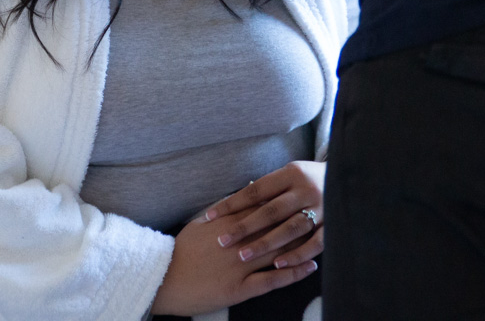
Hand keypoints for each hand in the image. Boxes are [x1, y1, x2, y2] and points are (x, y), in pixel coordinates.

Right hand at [150, 208, 318, 316]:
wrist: (163, 277)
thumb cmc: (180, 250)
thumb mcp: (200, 223)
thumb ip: (223, 210)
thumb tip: (242, 196)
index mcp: (227, 224)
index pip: (262, 209)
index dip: (283, 202)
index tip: (300, 195)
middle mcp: (238, 242)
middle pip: (274, 227)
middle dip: (297, 219)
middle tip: (319, 211)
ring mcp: (240, 266)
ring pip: (278, 251)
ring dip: (301, 244)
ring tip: (321, 237)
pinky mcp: (240, 288)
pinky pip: (272, 280)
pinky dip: (293, 273)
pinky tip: (309, 267)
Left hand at [201, 160, 325, 270]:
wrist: (351, 177)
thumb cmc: (309, 179)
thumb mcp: (289, 175)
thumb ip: (268, 188)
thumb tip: (234, 198)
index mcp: (291, 173)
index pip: (255, 190)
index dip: (232, 203)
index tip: (209, 216)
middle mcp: (305, 190)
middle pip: (270, 210)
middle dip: (244, 226)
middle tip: (222, 240)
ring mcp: (322, 209)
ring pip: (290, 228)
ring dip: (266, 243)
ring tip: (243, 255)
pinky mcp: (334, 225)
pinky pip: (314, 243)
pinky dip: (296, 255)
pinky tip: (278, 265)